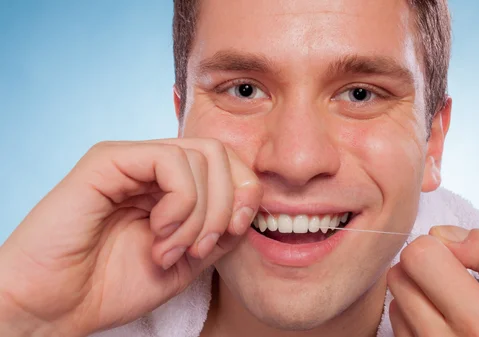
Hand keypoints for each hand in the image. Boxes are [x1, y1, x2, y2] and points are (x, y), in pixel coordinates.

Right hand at [0, 138, 261, 335]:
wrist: (56, 305)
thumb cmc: (114, 284)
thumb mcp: (188, 260)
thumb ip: (221, 230)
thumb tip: (251, 205)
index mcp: (174, 185)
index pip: (230, 164)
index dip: (245, 194)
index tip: (236, 232)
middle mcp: (154, 166)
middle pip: (223, 154)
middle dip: (227, 205)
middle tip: (200, 247)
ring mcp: (132, 160)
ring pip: (203, 157)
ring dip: (200, 214)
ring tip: (170, 248)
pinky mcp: (109, 160)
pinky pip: (171, 161)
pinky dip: (181, 202)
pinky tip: (159, 231)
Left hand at [387, 226, 478, 336]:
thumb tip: (439, 234)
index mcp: (478, 323)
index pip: (419, 256)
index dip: (438, 247)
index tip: (462, 263)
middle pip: (399, 274)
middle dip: (425, 268)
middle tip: (457, 285)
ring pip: (394, 296)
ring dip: (418, 292)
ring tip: (453, 308)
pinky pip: (395, 320)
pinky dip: (413, 315)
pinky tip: (443, 325)